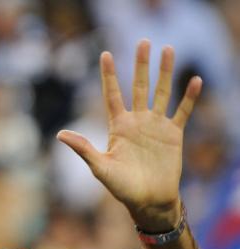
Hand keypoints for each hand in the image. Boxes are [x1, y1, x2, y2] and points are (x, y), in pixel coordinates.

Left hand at [57, 40, 201, 231]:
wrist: (148, 201)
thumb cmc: (121, 188)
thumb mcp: (100, 167)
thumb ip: (83, 148)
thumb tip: (60, 134)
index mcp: (118, 127)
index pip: (112, 95)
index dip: (109, 75)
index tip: (105, 54)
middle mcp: (137, 122)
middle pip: (138, 87)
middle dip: (140, 65)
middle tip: (143, 41)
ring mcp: (155, 126)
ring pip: (161, 93)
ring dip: (165, 72)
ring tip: (168, 50)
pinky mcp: (173, 135)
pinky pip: (182, 112)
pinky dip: (188, 97)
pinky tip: (194, 80)